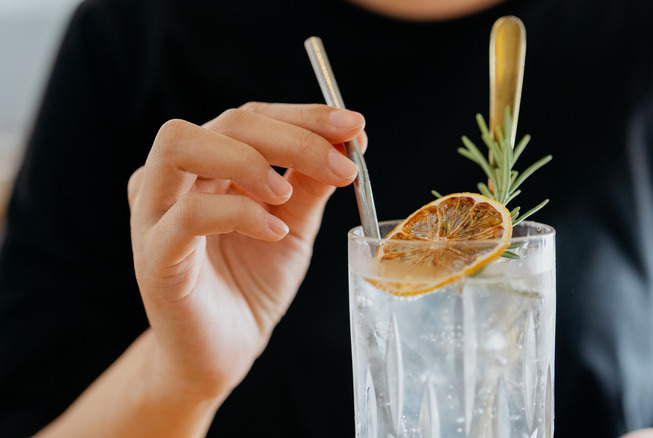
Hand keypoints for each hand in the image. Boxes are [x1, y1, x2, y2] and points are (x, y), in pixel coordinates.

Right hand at [127, 102, 365, 399]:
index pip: (250, 117)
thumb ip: (312, 181)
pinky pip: (187, 214)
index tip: (353, 127)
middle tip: (340, 164)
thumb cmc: (252, 283)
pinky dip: (238, 212)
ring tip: (286, 193)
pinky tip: (274, 232)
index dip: (304, 116)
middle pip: (225, 122)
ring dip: (249, 160)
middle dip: (292, 135)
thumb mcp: (294, 223)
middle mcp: (174, 178)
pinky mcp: (154, 256)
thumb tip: (349, 139)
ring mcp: (155, 214)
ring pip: (181, 145)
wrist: (225, 351)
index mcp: (207, 164)